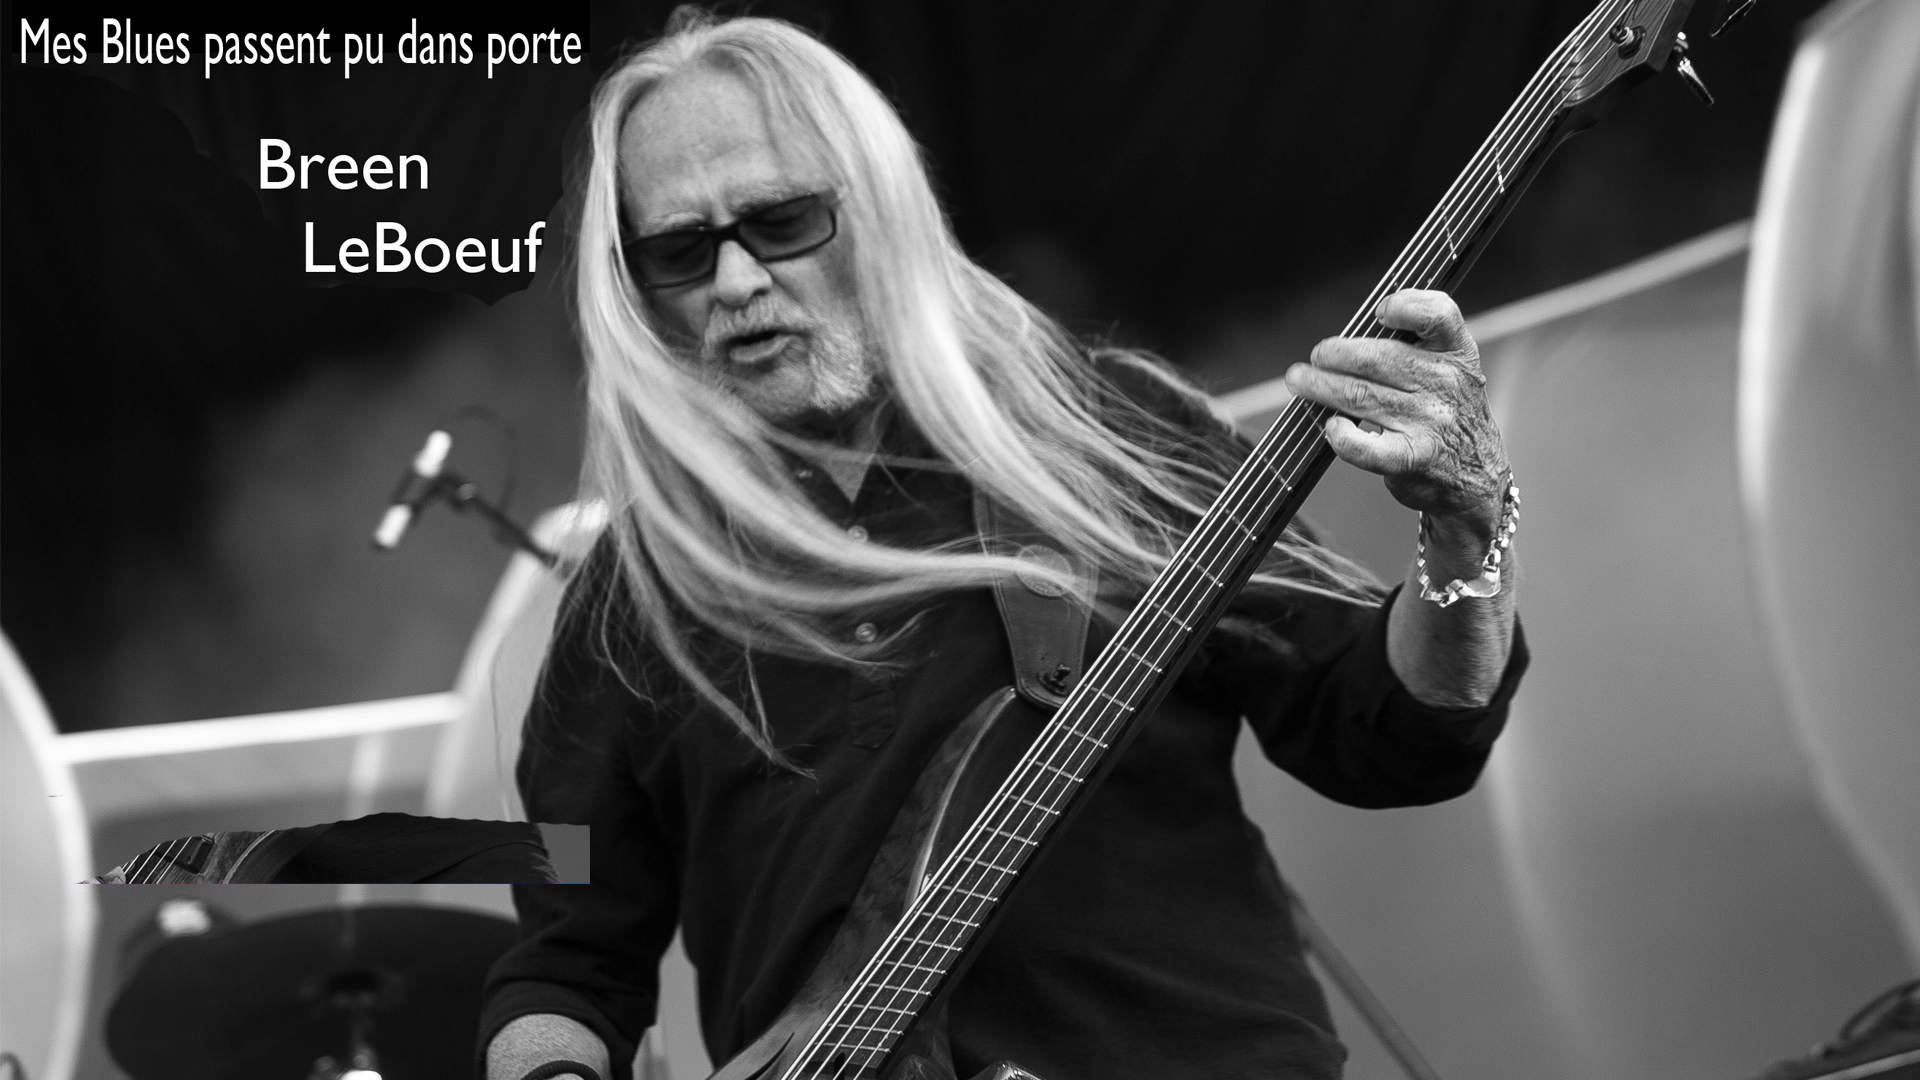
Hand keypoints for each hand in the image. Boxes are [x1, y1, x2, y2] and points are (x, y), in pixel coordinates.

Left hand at [1283, 289, 1509, 537]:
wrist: (1477, 476)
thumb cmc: (1449, 418)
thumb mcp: (1451, 371)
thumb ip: (1415, 349)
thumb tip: (1347, 341)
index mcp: (1457, 354)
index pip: (1438, 315)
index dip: (1405, 306)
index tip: (1378, 313)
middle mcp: (1446, 384)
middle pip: (1377, 357)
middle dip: (1334, 354)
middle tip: (1316, 357)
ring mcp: (1431, 422)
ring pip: (1360, 395)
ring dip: (1321, 387)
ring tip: (1300, 381)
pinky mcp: (1414, 458)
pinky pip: (1366, 446)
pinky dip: (1342, 436)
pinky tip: (1332, 427)